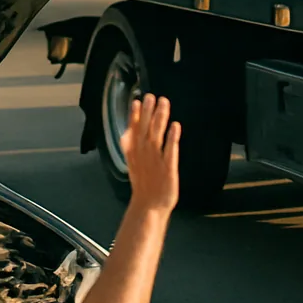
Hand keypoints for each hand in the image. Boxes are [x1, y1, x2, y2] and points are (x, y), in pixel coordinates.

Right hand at [119, 94, 180, 212]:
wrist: (149, 206)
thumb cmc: (144, 183)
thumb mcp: (133, 161)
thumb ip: (130, 144)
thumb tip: (127, 129)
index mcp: (134, 151)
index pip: (133, 129)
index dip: (135, 114)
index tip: (137, 100)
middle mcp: (143, 153)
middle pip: (145, 128)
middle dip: (148, 111)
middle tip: (151, 96)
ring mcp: (155, 159)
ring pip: (157, 134)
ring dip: (160, 118)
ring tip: (163, 103)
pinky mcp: (168, 167)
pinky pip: (170, 149)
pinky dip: (172, 137)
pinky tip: (175, 126)